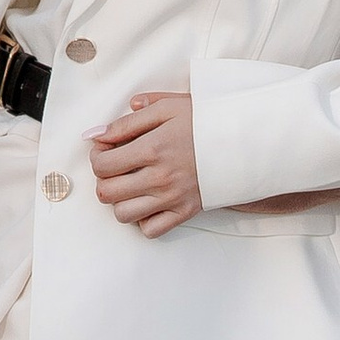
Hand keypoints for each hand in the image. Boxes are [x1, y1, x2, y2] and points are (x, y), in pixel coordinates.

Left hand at [88, 91, 200, 237]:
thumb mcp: (166, 108)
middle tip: (114, 167)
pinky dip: (143, 219)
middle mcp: (160, 177)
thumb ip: (127, 121)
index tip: (105, 149)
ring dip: (120, 200)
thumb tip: (95, 134)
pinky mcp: (185, 212)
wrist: (243, 139)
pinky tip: (148, 200)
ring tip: (130, 184)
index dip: (96, 156)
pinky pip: (150, 230)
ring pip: (123, 214)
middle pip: (107, 192)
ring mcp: (172, 198)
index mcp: (153, 149)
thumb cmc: (204, 121)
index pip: (102, 165)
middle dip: (103, 179)